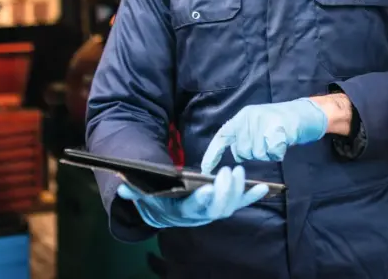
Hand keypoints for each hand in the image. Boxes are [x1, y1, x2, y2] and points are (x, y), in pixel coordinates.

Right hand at [116, 165, 267, 228]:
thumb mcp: (142, 195)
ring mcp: (213, 210)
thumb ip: (134, 192)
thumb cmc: (154, 198)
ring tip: (243, 172)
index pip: (194, 209)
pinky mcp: (224, 204)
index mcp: (182, 212)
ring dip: (240, 191)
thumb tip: (122, 188)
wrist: (164, 209)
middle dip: (225, 191)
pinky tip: (266, 188)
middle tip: (230, 171)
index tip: (208, 188)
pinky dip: (253, 196)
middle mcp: (200, 215)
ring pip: (230, 205)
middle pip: (217, 208)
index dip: (202, 200)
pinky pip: (240, 202)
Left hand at [200, 98, 327, 172]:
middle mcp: (250, 118)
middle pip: (242, 151)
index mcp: (242, 117)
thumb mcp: (255, 124)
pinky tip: (282, 143)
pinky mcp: (278, 130)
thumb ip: (243, 136)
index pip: (222, 136)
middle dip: (252, 153)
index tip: (206, 169)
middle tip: (265, 142)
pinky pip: (272, 153)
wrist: (302, 114)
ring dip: (266, 153)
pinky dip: (278, 153)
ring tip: (274, 140)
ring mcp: (264, 122)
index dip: (213, 153)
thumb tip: (236, 154)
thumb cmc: (277, 123)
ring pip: (257, 154)